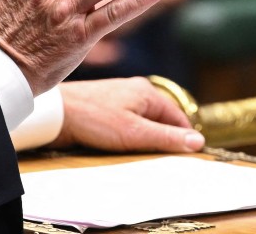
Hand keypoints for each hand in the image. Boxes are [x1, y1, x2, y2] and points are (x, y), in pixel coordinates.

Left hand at [52, 78, 203, 152]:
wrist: (56, 113)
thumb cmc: (95, 119)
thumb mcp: (135, 132)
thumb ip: (166, 137)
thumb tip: (198, 141)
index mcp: (148, 92)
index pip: (178, 118)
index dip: (184, 139)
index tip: (189, 159)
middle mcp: (137, 92)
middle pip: (162, 120)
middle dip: (165, 140)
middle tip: (166, 162)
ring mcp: (121, 99)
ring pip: (145, 123)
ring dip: (147, 140)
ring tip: (144, 157)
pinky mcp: (108, 109)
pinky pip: (129, 124)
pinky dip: (132, 137)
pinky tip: (126, 148)